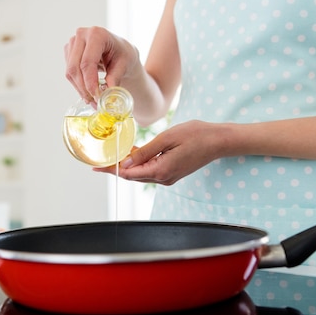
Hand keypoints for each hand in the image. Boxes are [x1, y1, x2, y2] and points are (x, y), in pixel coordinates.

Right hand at [64, 26, 140, 103]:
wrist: (118, 49)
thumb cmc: (122, 54)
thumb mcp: (124, 65)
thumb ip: (115, 79)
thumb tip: (108, 96)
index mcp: (97, 34)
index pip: (87, 62)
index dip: (90, 82)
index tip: (97, 96)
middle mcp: (82, 34)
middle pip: (75, 67)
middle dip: (84, 88)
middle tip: (95, 102)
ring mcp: (73, 42)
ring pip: (70, 72)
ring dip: (80, 89)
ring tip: (93, 99)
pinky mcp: (69, 51)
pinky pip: (69, 72)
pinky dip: (78, 85)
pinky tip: (88, 90)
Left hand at [94, 120, 224, 184]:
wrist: (218, 141)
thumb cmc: (196, 135)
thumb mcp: (167, 138)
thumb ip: (145, 152)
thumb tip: (126, 163)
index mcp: (161, 170)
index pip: (129, 174)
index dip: (112, 170)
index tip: (97, 167)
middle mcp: (164, 178)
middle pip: (133, 177)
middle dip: (116, 169)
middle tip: (100, 162)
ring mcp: (169, 177)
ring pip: (142, 174)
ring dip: (128, 167)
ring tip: (114, 157)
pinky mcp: (173, 173)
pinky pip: (151, 171)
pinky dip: (140, 165)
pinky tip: (133, 155)